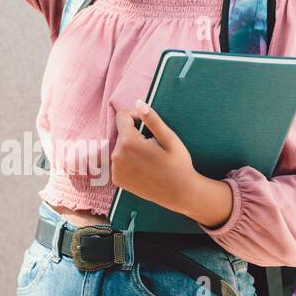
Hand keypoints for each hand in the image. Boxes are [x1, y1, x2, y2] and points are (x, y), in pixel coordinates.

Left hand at [111, 99, 197, 216]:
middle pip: (122, 133)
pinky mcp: (117, 180)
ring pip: (121, 147)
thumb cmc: (178, 164)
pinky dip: (129, 162)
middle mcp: (116, 155)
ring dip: (132, 148)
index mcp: (128, 142)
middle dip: (135, 134)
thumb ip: (152, 119)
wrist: (179, 193)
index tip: (149, 127)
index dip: (136, 117)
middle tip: (154, 146)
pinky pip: (120, 162)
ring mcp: (115, 169)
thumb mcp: (169, 138)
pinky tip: (144, 168)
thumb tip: (138, 102)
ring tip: (150, 158)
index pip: (122, 117)